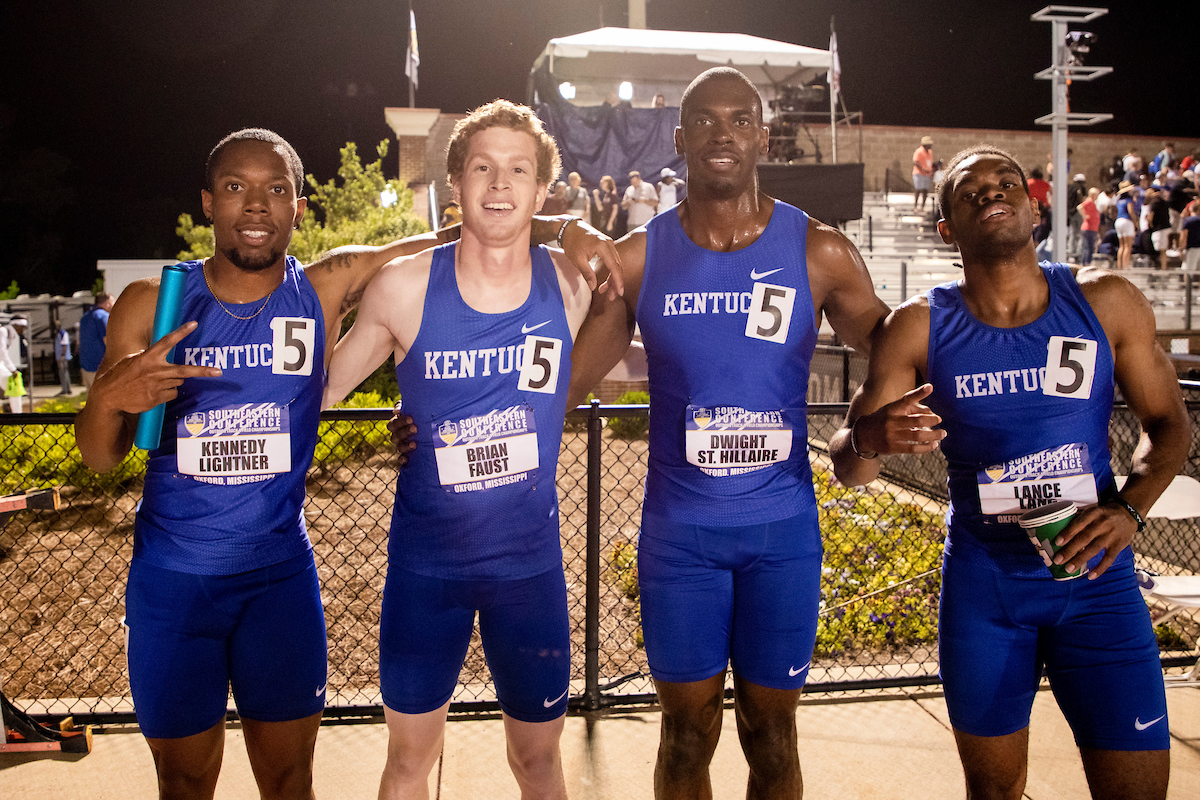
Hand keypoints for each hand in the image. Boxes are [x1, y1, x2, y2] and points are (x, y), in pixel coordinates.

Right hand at [92, 321, 218, 414]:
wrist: (108, 396)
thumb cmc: (120, 375)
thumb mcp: (132, 360)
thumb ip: (149, 356)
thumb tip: (162, 353)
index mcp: (148, 357)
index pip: (167, 341)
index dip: (182, 332)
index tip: (194, 324)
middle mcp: (155, 371)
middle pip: (185, 371)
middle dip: (203, 371)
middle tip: (219, 372)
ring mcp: (157, 386)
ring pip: (178, 383)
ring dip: (172, 382)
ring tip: (154, 382)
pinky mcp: (157, 398)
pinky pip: (171, 394)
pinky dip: (166, 392)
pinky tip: (152, 391)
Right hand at [386, 404, 416, 466]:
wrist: (434, 431)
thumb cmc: (421, 416)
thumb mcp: (415, 409)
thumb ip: (407, 406)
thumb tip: (397, 411)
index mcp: (397, 425)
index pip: (393, 424)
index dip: (400, 422)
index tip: (411, 419)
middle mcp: (398, 436)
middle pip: (396, 436)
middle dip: (405, 432)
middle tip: (415, 428)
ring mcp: (402, 446)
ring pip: (399, 447)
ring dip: (405, 445)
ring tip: (414, 444)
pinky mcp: (407, 455)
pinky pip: (401, 459)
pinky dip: (402, 459)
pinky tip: (406, 459)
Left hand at [561, 219, 623, 299]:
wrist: (569, 228)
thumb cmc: (572, 242)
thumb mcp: (577, 260)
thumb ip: (587, 273)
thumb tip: (593, 287)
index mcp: (603, 246)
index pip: (614, 266)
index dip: (618, 281)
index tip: (619, 293)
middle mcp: (609, 244)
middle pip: (618, 266)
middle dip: (616, 283)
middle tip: (611, 297)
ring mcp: (609, 244)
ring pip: (616, 264)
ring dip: (613, 278)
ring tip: (604, 290)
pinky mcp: (607, 245)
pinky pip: (613, 260)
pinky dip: (611, 271)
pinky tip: (605, 281)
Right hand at [854, 383, 944, 455]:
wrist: (863, 434)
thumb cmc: (884, 419)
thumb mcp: (892, 409)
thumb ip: (911, 408)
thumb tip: (931, 412)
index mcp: (892, 408)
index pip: (906, 399)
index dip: (919, 393)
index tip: (931, 387)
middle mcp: (891, 421)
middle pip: (917, 420)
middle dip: (932, 420)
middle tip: (939, 420)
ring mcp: (891, 435)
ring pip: (917, 436)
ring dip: (933, 435)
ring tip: (942, 434)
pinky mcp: (892, 448)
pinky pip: (913, 449)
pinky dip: (926, 447)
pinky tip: (933, 444)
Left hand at [1051, 501, 1137, 578]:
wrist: (1128, 514)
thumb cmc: (1103, 515)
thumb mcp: (1093, 511)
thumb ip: (1080, 520)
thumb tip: (1060, 533)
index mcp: (1094, 514)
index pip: (1079, 523)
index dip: (1068, 533)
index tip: (1057, 542)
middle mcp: (1102, 524)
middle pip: (1084, 538)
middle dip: (1070, 550)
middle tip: (1057, 560)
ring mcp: (1111, 536)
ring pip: (1094, 549)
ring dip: (1080, 560)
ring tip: (1068, 569)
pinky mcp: (1118, 546)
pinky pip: (1109, 559)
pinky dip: (1100, 568)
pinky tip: (1090, 576)